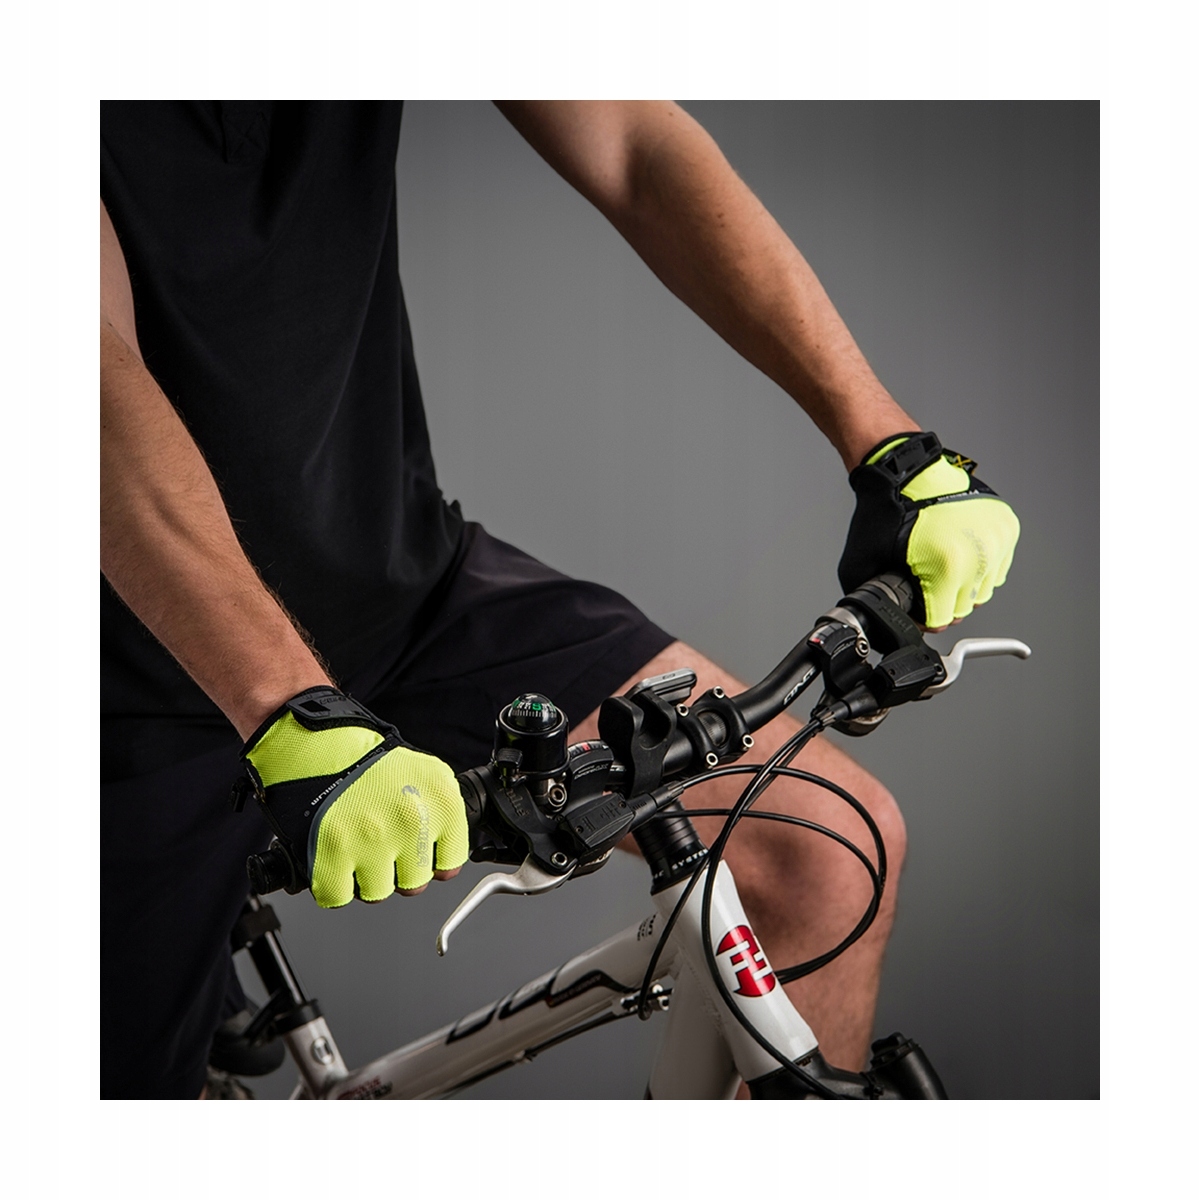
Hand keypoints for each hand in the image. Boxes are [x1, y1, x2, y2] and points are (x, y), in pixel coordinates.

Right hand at [240, 687, 468, 907]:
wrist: (317, 746)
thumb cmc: (370, 762)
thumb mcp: (428, 775)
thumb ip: (445, 814)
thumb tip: (448, 854)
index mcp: (441, 803)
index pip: (450, 864)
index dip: (430, 861)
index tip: (417, 851)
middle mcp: (411, 822)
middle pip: (413, 884)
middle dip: (397, 870)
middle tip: (381, 844)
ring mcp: (372, 841)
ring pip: (377, 893)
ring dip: (364, 877)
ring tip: (357, 846)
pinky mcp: (332, 855)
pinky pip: (338, 897)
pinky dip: (332, 884)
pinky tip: (335, 856)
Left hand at [837, 432, 1019, 630]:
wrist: (905, 471)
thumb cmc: (886, 510)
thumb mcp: (862, 562)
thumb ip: (875, 597)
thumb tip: (883, 617)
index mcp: (948, 565)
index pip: (942, 620)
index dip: (923, 617)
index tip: (917, 606)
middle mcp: (979, 553)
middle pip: (964, 607)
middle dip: (942, 601)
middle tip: (926, 581)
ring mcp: (996, 539)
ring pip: (984, 589)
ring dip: (964, 585)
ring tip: (941, 563)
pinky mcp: (1006, 526)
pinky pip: (997, 566)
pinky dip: (980, 565)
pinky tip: (958, 551)